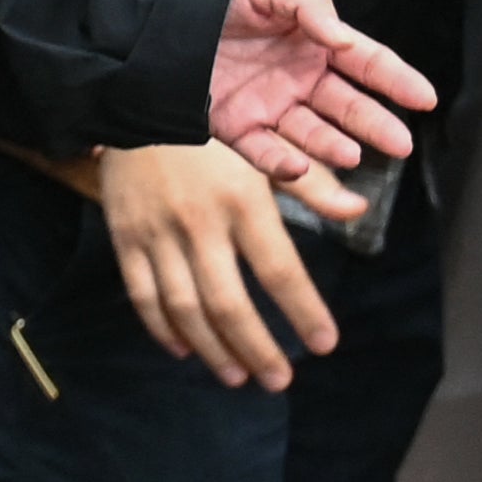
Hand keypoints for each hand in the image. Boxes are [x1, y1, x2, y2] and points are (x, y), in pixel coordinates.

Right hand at [97, 138, 337, 388]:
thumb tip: (356, 210)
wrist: (134, 102)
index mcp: (242, 201)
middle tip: (280, 379)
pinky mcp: (125, 236)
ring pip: (185, 307)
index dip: (304, 312)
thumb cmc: (210, 126)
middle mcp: (199, 223)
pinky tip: (184, 348)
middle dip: (257, 349)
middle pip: (230, 303)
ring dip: (213, 349)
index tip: (325, 344)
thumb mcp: (263, 148)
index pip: (280, 271)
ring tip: (237, 377)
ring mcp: (157, 233)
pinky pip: (142, 294)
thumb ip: (311, 184)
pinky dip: (162, 327)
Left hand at [206, 0, 433, 180]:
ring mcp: (269, 104)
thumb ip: (311, 8)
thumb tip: (343, 40)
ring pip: (311, 133)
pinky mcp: (235, 124)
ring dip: (332, 145)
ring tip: (352, 153)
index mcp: (315, 43)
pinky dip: (281, 162)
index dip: (397, 80)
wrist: (158, 9)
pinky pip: (263, 150)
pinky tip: (298, 166)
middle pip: (347, 106)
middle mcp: (299, 78)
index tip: (426, 99)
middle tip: (401, 143)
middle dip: (375, 124)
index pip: (367, 63)